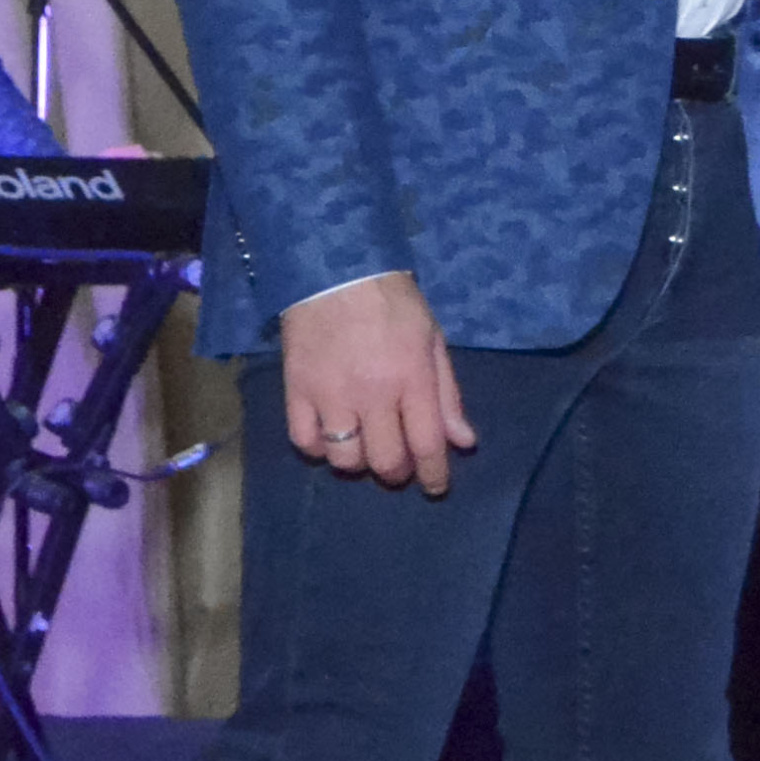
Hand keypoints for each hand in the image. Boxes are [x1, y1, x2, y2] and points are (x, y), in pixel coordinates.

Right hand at [278, 271, 477, 494]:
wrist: (335, 273)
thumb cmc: (394, 304)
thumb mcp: (434, 341)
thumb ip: (447, 394)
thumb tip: (463, 442)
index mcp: (412, 379)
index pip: (426, 443)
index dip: (434, 474)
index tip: (437, 487)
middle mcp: (372, 394)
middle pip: (385, 459)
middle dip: (397, 473)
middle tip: (400, 468)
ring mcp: (330, 395)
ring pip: (344, 458)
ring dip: (359, 463)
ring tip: (365, 450)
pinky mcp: (296, 391)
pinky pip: (305, 441)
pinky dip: (319, 449)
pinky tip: (331, 437)